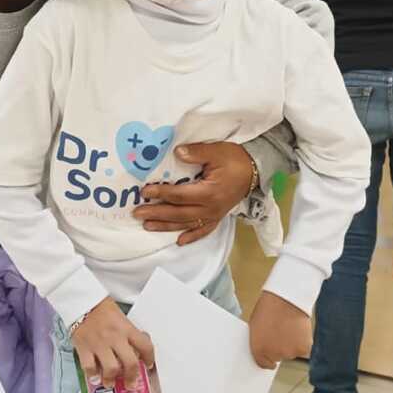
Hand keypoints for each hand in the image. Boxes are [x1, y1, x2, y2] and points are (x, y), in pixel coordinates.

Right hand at [72, 298, 154, 386]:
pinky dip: (93, 375)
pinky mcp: (84, 347)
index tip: (148, 365)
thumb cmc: (100, 307)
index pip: (145, 346)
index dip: (150, 358)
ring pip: (111, 369)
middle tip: (131, 383)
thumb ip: (128, 332)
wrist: (81, 300)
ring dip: (111, 379)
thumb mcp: (120, 317)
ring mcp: (99, 343)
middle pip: (130, 363)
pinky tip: (95, 376)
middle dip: (132, 377)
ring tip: (110, 382)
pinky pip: (90, 368)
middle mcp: (115, 337)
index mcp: (126, 328)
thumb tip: (135, 348)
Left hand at [134, 142, 255, 245]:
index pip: (179, 195)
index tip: (145, 192)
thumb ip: (195, 153)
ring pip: (187, 224)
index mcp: (209, 192)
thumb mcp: (216, 151)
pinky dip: (191, 237)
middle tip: (137, 213)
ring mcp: (214, 215)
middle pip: (179, 213)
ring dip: (167, 226)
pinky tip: (179, 241)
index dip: (161, 194)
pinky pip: (203, 231)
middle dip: (157, 214)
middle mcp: (210, 208)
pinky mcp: (218, 217)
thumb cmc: (235, 159)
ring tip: (148, 226)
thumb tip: (177, 152)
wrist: (255, 170)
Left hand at [248, 291, 311, 368]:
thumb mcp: (255, 325)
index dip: (267, 360)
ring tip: (289, 328)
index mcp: (258, 350)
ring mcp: (289, 353)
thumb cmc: (269, 308)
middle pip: (278, 357)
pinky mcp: (303, 349)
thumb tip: (264, 346)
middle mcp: (274, 355)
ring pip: (291, 352)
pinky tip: (298, 329)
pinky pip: (303, 349)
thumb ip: (260, 341)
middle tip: (280, 332)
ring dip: (291, 344)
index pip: (262, 363)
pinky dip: (302, 341)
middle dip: (279, 348)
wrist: (286, 299)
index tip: (271, 359)